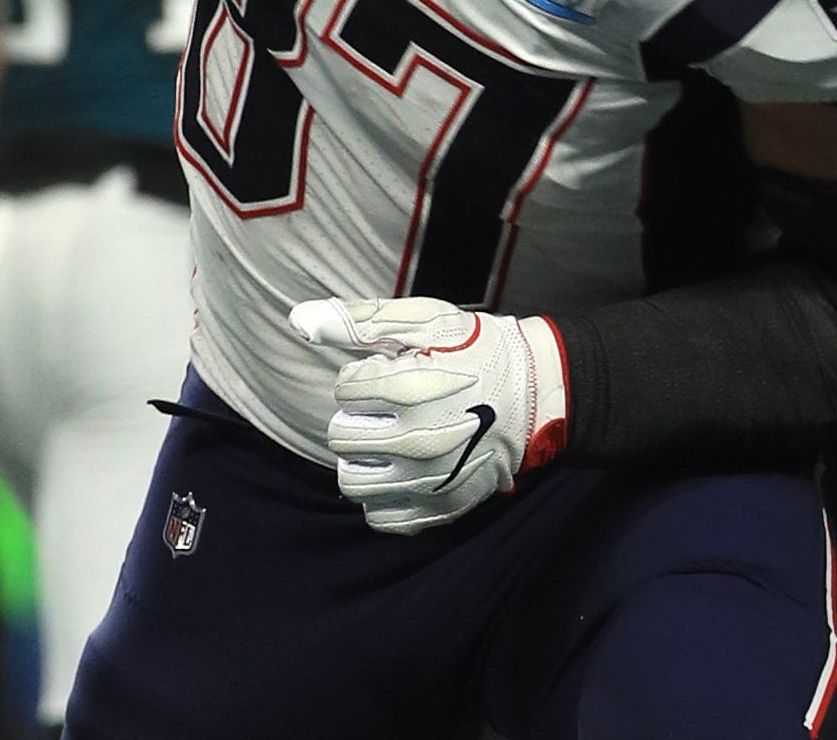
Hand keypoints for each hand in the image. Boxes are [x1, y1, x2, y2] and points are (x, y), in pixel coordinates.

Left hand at [290, 295, 565, 534]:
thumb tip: (300, 321)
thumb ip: (359, 321)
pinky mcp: (439, 507)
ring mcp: (427, 480)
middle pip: (340, 438)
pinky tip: (402, 471)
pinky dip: (384, 495)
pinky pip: (381, 516)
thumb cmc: (478, 349)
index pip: (344, 389)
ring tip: (388, 441)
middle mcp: (415, 440)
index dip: (364, 375)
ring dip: (363, 459)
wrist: (536, 394)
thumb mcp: (424, 320)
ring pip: (352, 482)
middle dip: (357, 417)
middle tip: (387, 408)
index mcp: (409, 388)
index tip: (390, 372)